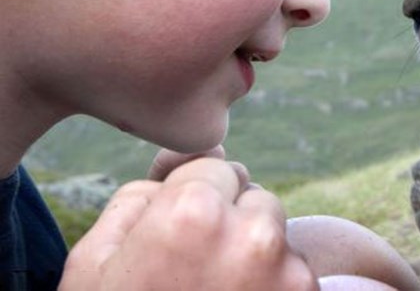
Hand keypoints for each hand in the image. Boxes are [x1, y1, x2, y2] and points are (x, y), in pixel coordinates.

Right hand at [68, 160, 317, 288]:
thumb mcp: (95, 261)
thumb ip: (142, 196)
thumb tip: (183, 166)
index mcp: (193, 212)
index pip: (213, 168)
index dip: (190, 204)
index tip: (175, 246)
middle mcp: (251, 237)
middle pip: (253, 200)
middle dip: (230, 227)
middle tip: (196, 281)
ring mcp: (287, 279)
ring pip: (279, 242)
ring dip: (257, 263)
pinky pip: (297, 282)